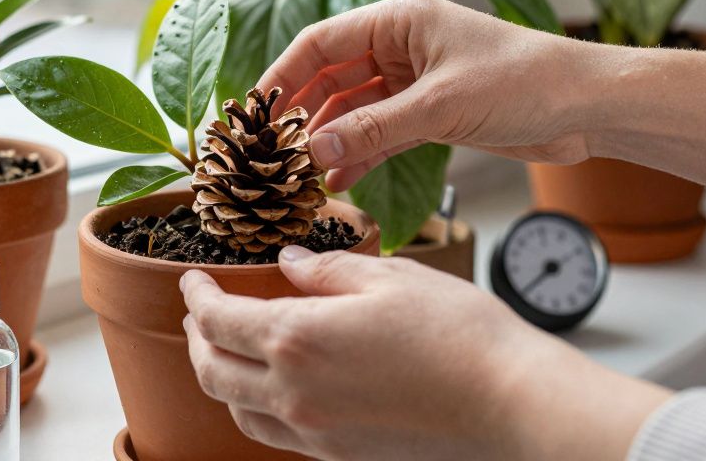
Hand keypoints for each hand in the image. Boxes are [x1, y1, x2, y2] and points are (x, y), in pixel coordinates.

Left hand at [180, 247, 669, 460]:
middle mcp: (294, 392)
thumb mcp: (390, 276)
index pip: (217, 319)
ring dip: (222, 376)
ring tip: (231, 348)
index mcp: (297, 338)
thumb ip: (327, 270)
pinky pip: (275, 433)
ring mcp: (315, 431)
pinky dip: (258, 405)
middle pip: (212, 371)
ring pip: (238, 409)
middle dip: (196, 338)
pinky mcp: (340, 454)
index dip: (196, 295)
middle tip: (200, 312)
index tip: (193, 278)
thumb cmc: (460, 335)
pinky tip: (276, 384)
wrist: (511, 404)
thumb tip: (290, 263)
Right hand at [259, 0, 593, 190]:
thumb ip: (375, 128)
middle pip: (330, 78)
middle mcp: (400, 45)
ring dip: (330, 141)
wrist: (588, 107)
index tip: (254, 113)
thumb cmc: (526, 81)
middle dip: (302, 115)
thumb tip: (315, 151)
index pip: (320, 43)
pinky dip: (360, 156)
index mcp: (398, 20)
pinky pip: (380, 134)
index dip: (283, 76)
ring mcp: (413, 81)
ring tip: (301, 175)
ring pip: (352, 110)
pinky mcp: (430, 113)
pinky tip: (340, 183)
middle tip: (272, 153)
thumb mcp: (442, 105)